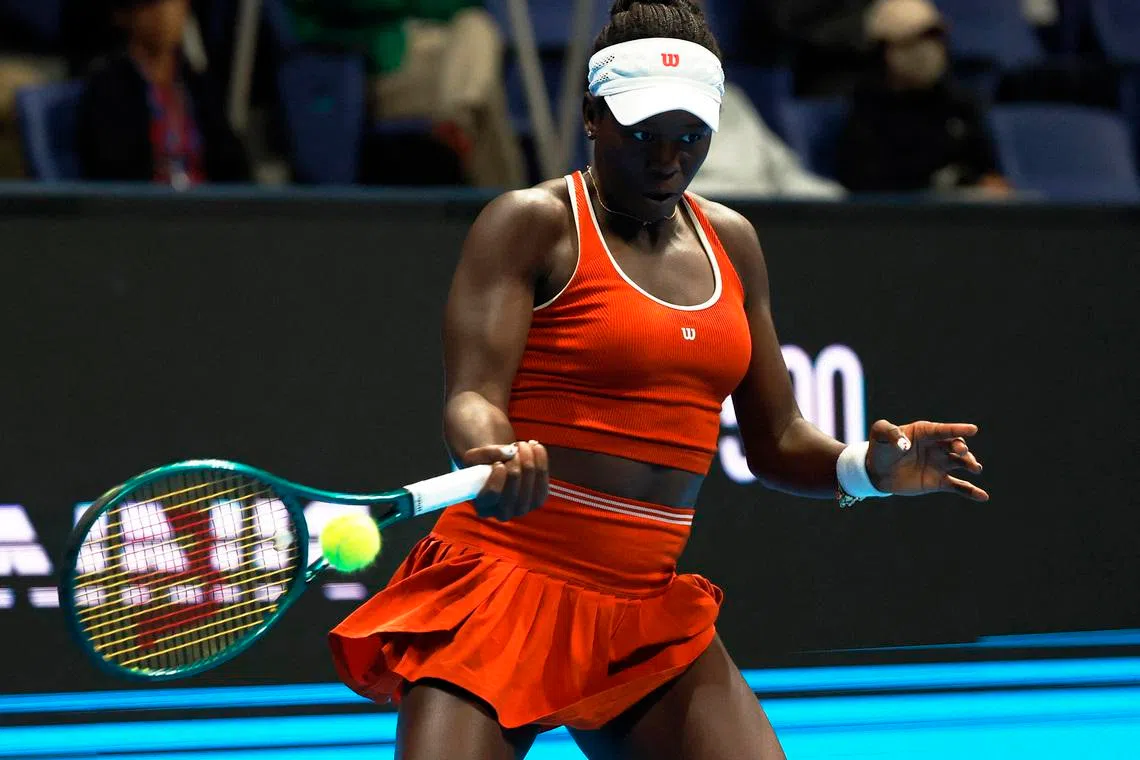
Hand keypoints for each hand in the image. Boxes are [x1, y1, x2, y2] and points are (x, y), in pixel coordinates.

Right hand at [461, 440, 549, 520]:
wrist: (499, 466)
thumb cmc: (483, 464)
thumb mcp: (476, 456)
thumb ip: (489, 453)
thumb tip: (510, 451)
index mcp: (483, 507)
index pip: (492, 495)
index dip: (497, 478)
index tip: (499, 463)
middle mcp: (503, 514)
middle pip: (514, 491)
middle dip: (515, 464)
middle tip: (514, 446)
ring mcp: (522, 509)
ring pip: (530, 486)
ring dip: (529, 460)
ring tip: (523, 444)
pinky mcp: (538, 501)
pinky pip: (543, 481)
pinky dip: (541, 461)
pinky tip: (536, 447)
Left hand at [866, 420, 988, 501]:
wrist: (877, 472)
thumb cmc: (880, 448)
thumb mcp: (880, 433)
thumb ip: (889, 432)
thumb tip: (904, 443)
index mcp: (925, 432)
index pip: (944, 430)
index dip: (958, 429)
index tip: (974, 429)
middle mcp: (937, 446)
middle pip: (955, 445)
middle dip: (961, 447)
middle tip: (961, 451)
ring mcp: (940, 464)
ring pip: (961, 463)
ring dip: (971, 463)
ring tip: (975, 468)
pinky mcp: (939, 481)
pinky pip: (958, 486)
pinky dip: (971, 491)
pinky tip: (983, 497)